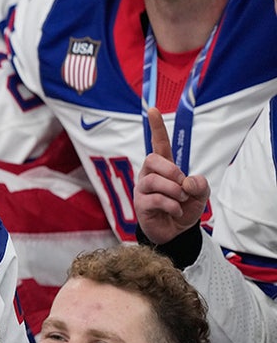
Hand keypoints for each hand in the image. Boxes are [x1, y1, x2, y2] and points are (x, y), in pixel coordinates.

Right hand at [133, 108, 209, 244]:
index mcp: (164, 168)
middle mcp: (149, 175)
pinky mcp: (140, 205)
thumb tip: (188, 182)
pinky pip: (155, 200)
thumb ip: (200, 184)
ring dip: (174, 191)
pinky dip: (172, 206)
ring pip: (153, 181)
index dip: (157, 127)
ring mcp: (143, 190)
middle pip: (152, 159)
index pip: (159, 144)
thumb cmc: (185, 208)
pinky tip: (176, 211)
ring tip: (181, 200)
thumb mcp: (201, 194)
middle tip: (182, 184)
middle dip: (171, 170)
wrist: (176, 232)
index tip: (153, 110)